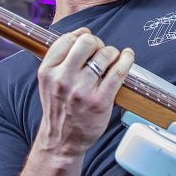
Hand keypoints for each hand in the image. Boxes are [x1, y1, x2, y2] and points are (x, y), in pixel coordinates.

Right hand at [35, 28, 133, 156]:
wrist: (62, 141)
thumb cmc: (59, 108)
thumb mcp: (48, 82)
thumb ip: (59, 59)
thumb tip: (81, 34)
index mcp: (48, 71)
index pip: (67, 39)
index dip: (81, 36)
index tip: (88, 41)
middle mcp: (63, 79)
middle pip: (87, 42)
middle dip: (98, 43)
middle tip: (101, 52)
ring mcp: (82, 90)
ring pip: (105, 55)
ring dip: (112, 53)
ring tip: (112, 60)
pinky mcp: (100, 100)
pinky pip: (118, 71)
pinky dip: (126, 60)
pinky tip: (127, 57)